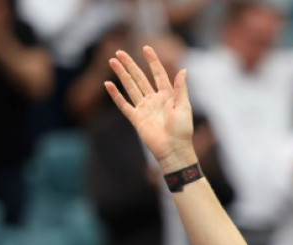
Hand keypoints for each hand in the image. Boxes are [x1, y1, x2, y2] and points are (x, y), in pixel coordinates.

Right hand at [105, 46, 195, 172]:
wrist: (174, 149)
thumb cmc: (182, 130)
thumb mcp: (184, 106)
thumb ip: (181, 88)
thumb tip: (183, 69)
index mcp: (168, 95)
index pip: (158, 74)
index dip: (152, 61)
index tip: (146, 48)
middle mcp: (154, 99)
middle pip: (140, 78)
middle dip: (130, 65)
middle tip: (120, 52)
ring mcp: (144, 108)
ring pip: (130, 87)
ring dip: (122, 74)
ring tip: (112, 61)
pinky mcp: (136, 118)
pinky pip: (124, 104)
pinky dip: (116, 95)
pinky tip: (108, 84)